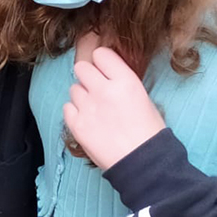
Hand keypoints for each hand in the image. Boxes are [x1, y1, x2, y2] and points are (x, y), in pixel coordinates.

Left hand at [63, 47, 165, 170]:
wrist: (143, 162)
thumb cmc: (149, 132)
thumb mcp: (144, 98)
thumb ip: (122, 83)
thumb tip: (105, 75)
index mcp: (126, 81)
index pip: (101, 54)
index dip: (101, 61)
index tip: (104, 69)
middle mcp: (104, 90)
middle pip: (81, 67)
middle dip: (88, 76)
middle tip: (96, 88)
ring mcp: (88, 107)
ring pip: (73, 89)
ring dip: (82, 96)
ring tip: (95, 110)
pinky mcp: (77, 124)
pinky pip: (67, 108)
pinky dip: (74, 113)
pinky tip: (88, 121)